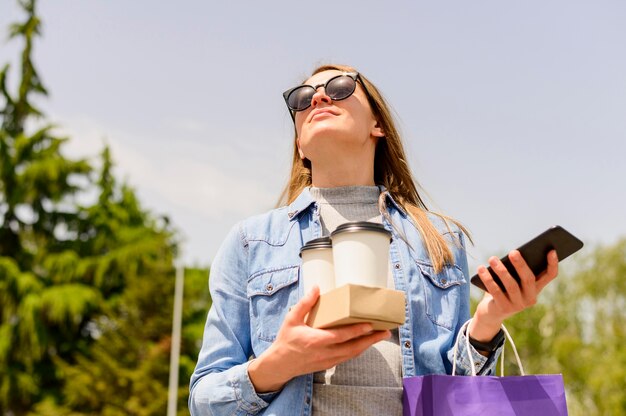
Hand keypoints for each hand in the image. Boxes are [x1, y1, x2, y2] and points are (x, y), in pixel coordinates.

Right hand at [248, 285, 390, 392]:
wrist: (280, 364)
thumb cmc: (286, 340)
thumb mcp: (291, 319)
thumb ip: (305, 303)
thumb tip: (316, 288)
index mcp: (315, 340)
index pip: (340, 336)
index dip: (356, 331)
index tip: (370, 325)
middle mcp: (324, 352)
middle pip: (353, 347)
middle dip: (371, 340)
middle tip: (385, 331)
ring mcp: (328, 360)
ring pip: (352, 354)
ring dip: (368, 345)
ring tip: (381, 336)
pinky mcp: (328, 364)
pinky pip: (347, 357)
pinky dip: (358, 350)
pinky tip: (366, 343)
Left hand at [468, 250, 558, 343]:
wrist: (491, 312)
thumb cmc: (503, 288)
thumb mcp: (511, 278)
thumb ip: (514, 269)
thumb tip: (512, 255)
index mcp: (536, 288)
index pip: (550, 276)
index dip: (552, 264)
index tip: (552, 250)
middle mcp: (530, 298)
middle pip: (528, 279)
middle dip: (520, 264)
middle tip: (513, 252)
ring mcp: (518, 305)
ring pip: (511, 285)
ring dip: (501, 270)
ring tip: (492, 258)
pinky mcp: (504, 308)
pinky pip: (496, 291)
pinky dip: (488, 279)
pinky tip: (481, 269)